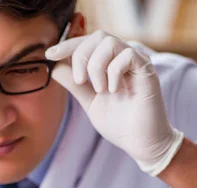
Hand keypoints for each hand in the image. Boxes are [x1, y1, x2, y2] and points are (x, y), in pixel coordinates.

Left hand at [46, 30, 183, 176]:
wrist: (139, 143)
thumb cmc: (118, 122)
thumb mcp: (88, 100)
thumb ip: (74, 83)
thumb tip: (54, 66)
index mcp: (108, 63)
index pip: (87, 42)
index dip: (67, 45)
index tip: (50, 55)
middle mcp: (122, 58)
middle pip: (98, 36)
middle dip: (80, 56)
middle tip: (79, 81)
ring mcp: (136, 63)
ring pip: (110, 42)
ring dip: (97, 66)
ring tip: (100, 89)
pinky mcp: (147, 71)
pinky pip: (127, 56)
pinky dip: (114, 72)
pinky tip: (114, 91)